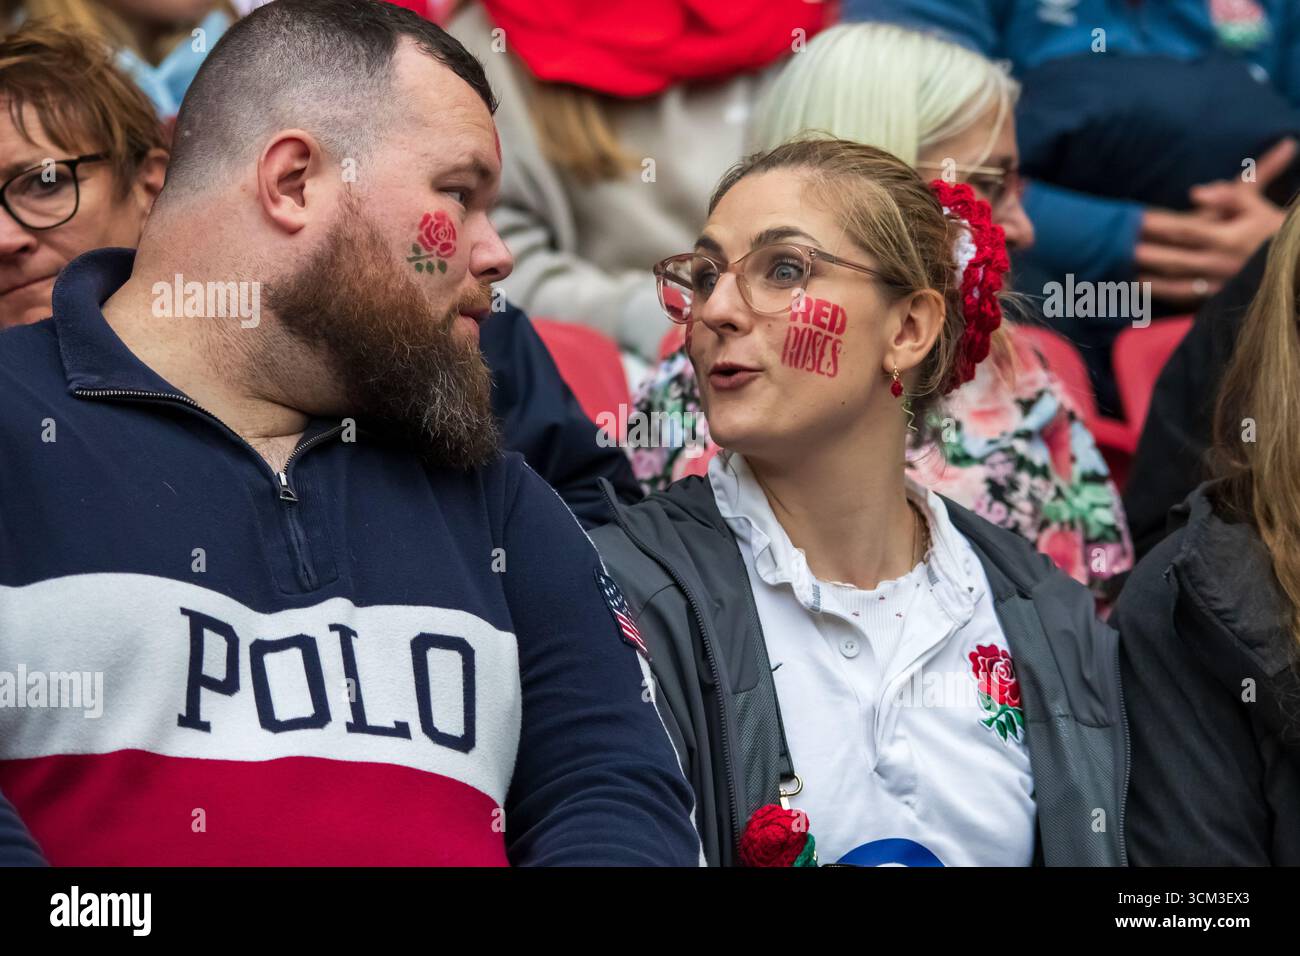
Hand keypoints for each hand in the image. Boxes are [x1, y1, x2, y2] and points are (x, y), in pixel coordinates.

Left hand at [1135, 138, 1293, 306]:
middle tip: (1119, 250)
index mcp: (1228, 239)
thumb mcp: (1255, 204)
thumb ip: (1228, 195)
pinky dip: (1165, 297)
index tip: (1134, 220)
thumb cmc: (1271, 228)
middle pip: (1175, 260)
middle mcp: (1221, 264)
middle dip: (1147, 255)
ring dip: (1150, 281)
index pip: (1186, 230)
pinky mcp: (1218, 298)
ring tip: (1123, 276)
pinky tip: (1143, 293)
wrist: (1293, 263)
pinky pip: (1187, 300)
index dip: (1158, 225)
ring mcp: (1219, 284)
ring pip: (1178, 285)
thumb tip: (1195, 192)